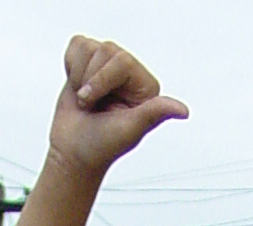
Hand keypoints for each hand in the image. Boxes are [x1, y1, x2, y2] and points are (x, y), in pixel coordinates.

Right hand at [51, 37, 187, 175]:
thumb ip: (155, 114)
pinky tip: (77, 88)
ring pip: (88, 47)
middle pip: (104, 50)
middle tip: (91, 106)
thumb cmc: (99, 146)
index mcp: (144, 87)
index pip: (121, 60)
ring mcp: (108, 66)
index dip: (101, 81)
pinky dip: (70, 68)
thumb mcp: (130, 130)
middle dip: (89, 80)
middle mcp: (129, 73)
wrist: (71, 152)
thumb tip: (183, 111)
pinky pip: (77, 46)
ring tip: (85, 100)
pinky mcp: (89, 62)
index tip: (96, 107)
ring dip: (78, 77)